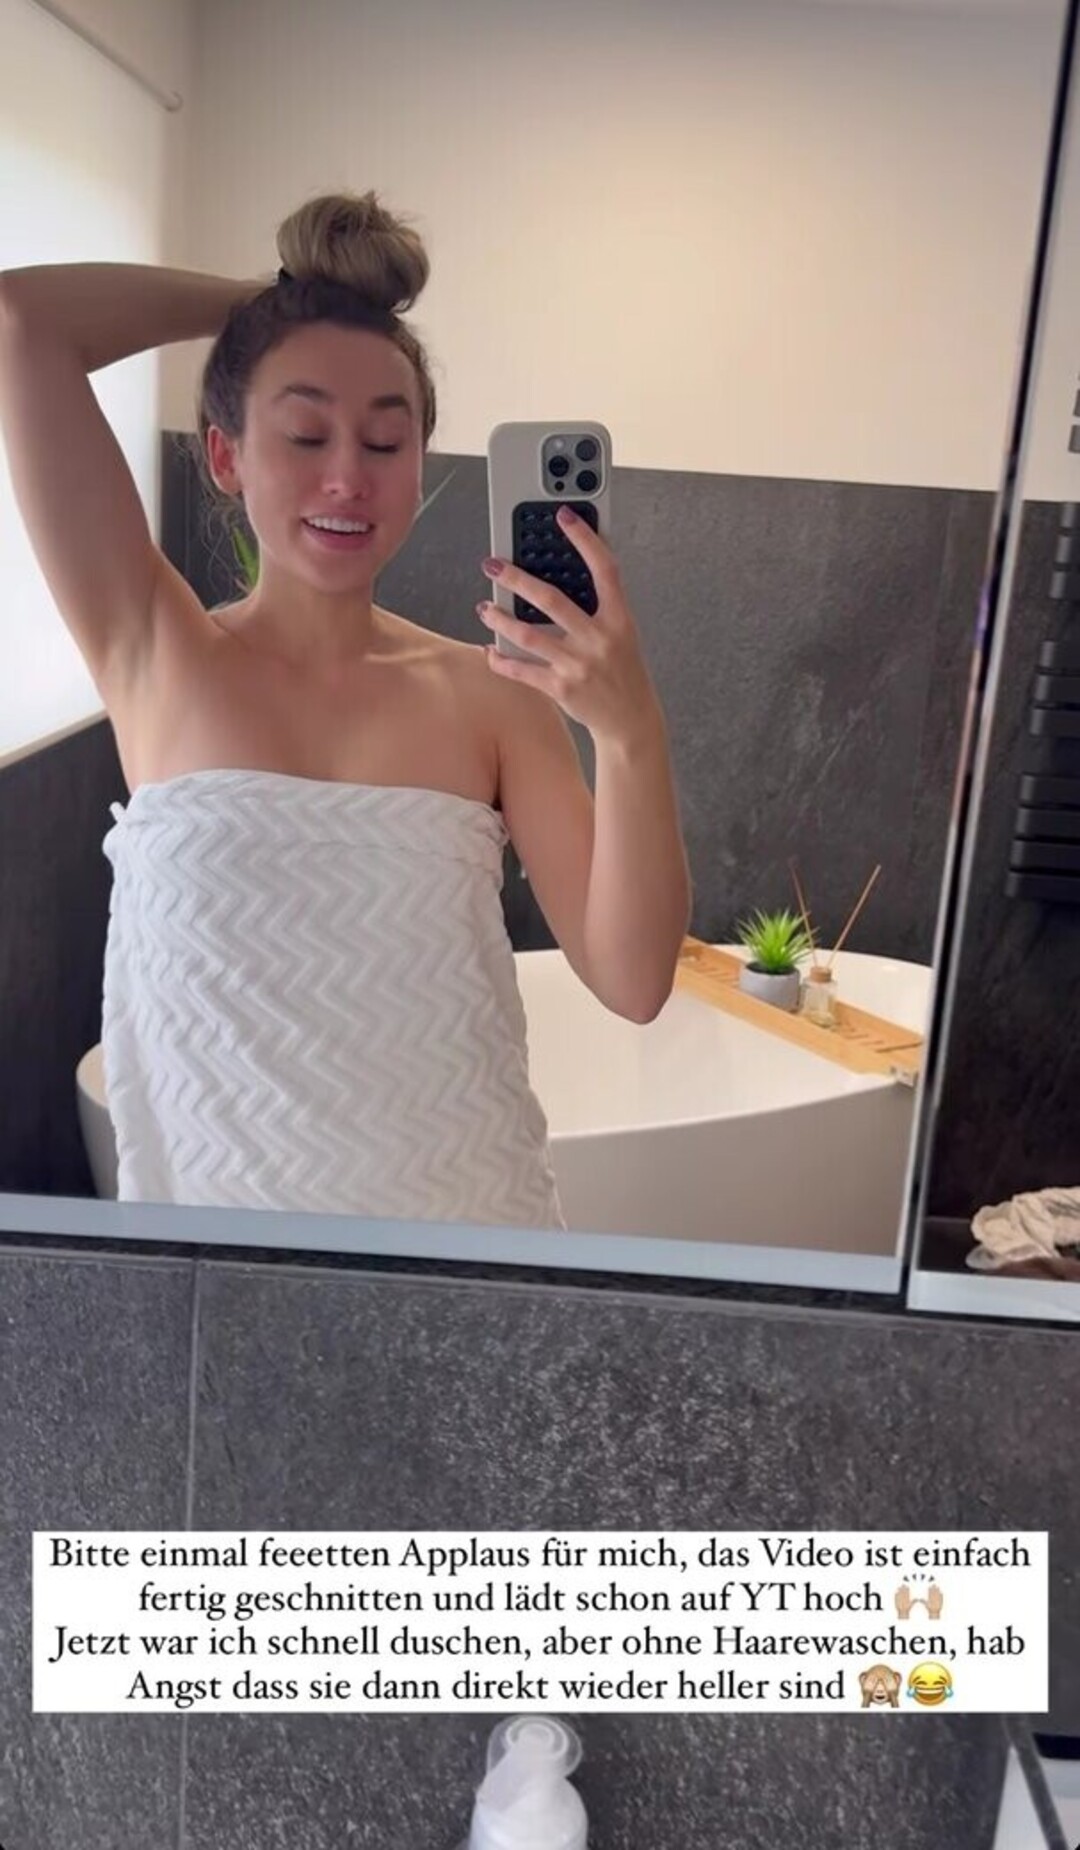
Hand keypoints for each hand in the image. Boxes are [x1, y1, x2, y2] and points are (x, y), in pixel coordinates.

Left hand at [477, 506, 660, 747]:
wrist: (630, 719)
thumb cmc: (623, 671)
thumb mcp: (622, 633)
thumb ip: (599, 606)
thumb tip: (564, 575)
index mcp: (619, 618)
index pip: (604, 569)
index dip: (584, 539)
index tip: (563, 516)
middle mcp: (599, 638)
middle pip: (551, 599)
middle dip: (516, 579)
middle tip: (493, 564)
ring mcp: (579, 664)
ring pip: (529, 635)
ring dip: (500, 619)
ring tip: (484, 608)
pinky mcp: (561, 687)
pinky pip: (522, 670)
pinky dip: (501, 660)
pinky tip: (490, 650)